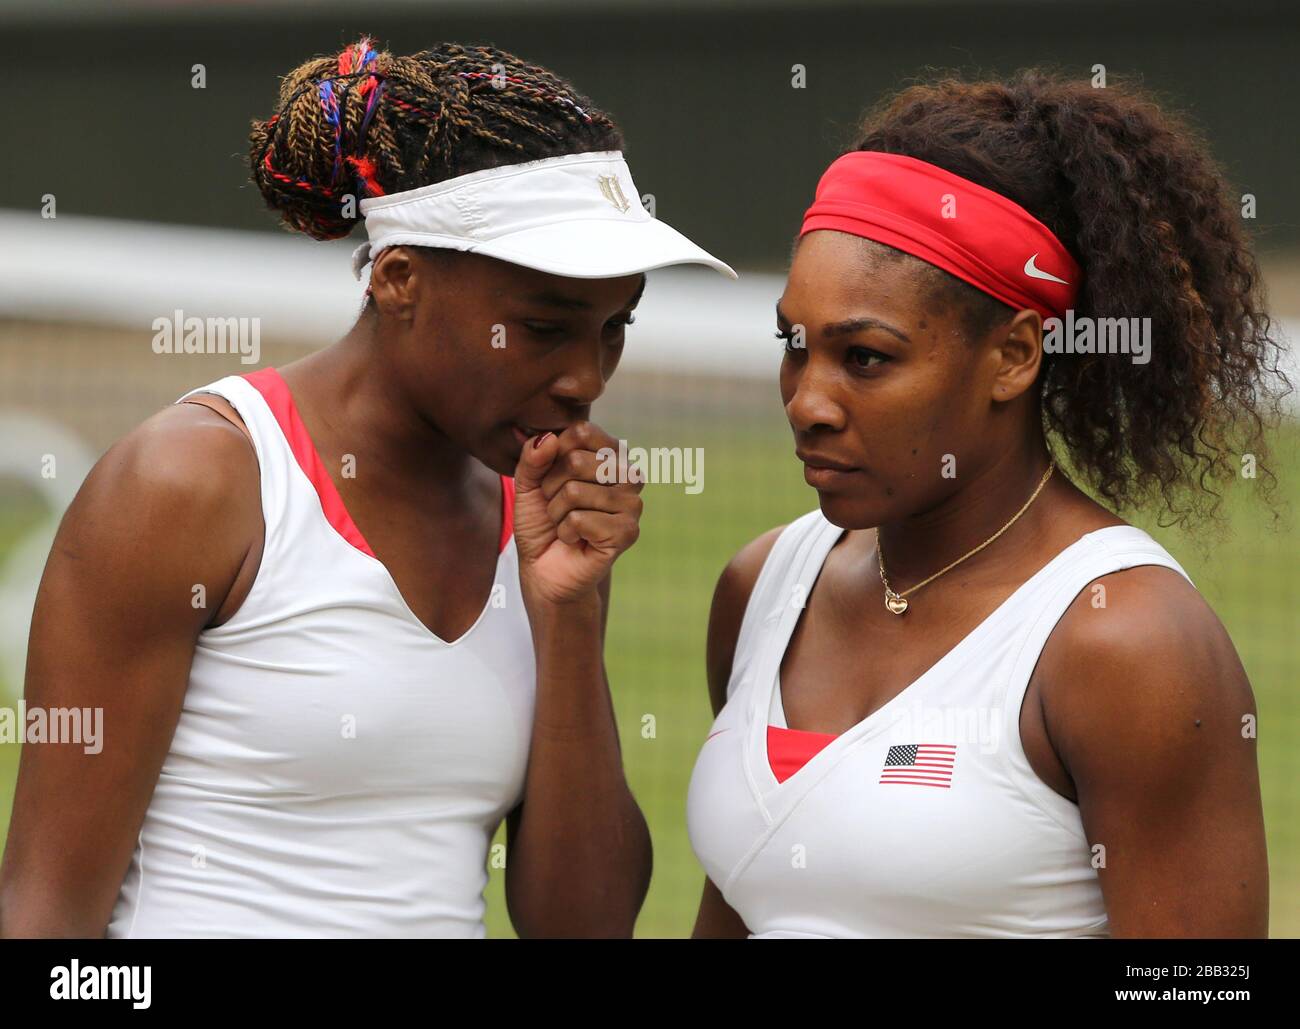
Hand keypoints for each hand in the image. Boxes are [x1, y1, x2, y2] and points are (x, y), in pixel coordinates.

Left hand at [512, 422, 643, 606]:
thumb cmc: (541, 522)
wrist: (543, 568)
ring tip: (566, 524)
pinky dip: (566, 532)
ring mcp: (632, 503)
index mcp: (610, 454)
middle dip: (551, 488)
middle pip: (575, 460)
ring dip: (557, 513)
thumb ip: (533, 457)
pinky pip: (580, 519)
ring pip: (575, 491)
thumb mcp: (528, 483)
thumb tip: (549, 438)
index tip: (552, 478)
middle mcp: (627, 474)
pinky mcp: (628, 531)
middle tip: (558, 507)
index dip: (553, 455)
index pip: (581, 432)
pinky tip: (576, 540)